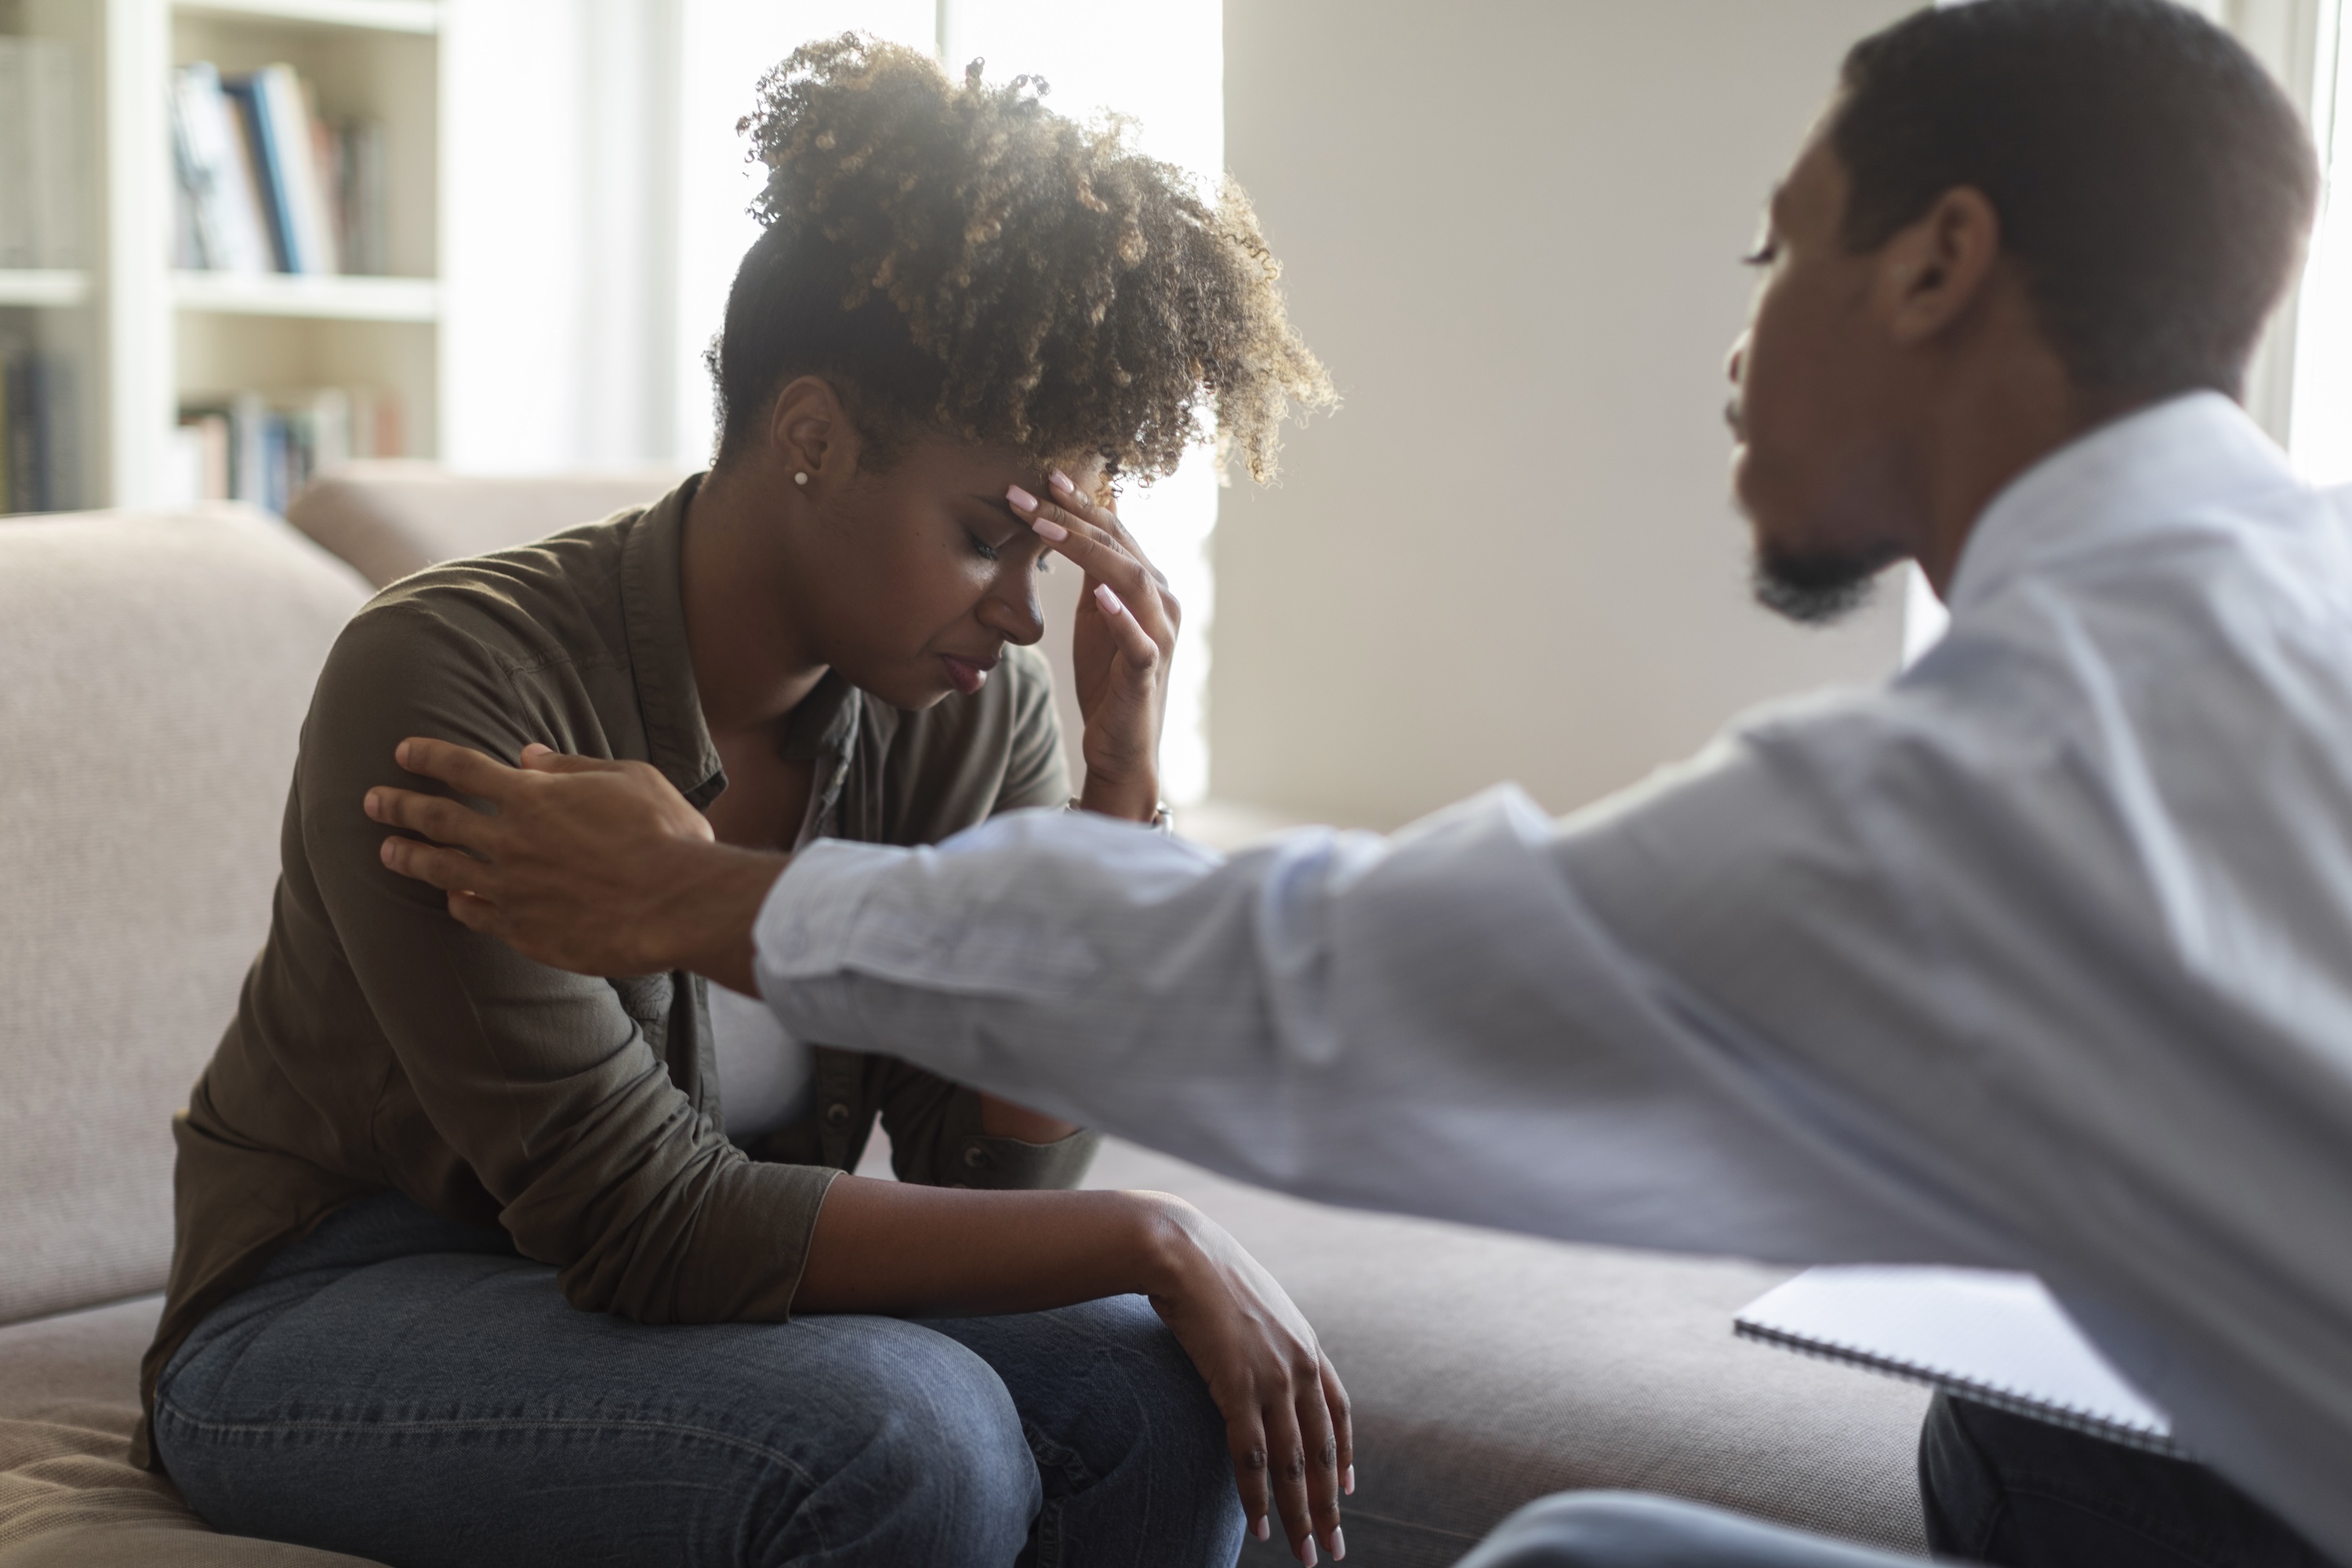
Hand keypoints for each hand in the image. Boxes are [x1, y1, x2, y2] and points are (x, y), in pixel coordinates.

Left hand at [363, 738, 783, 989]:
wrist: (677, 905)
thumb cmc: (665, 836)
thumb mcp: (630, 778)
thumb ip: (573, 766)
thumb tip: (529, 755)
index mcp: (534, 797)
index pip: (462, 768)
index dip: (428, 757)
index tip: (402, 752)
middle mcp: (510, 842)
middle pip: (437, 819)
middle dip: (399, 806)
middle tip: (371, 801)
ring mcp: (512, 890)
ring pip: (443, 870)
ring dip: (410, 857)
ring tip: (387, 851)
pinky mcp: (524, 931)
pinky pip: (475, 914)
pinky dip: (457, 902)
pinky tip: (449, 898)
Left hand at [1006, 472, 1179, 822]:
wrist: (1121, 746)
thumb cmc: (1106, 680)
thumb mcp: (1094, 617)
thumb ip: (1091, 575)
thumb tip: (1067, 527)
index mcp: (1147, 585)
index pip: (1114, 531)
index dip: (1080, 502)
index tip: (1042, 477)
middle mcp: (1163, 602)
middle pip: (1119, 544)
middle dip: (1072, 515)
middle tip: (1026, 494)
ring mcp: (1160, 635)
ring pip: (1130, 578)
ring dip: (1087, 550)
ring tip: (1046, 529)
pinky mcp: (1148, 671)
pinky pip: (1140, 640)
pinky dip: (1120, 616)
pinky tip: (1098, 593)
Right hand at [1142, 1196, 1353, 1562]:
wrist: (1181, 1250)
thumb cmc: (1206, 1272)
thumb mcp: (1253, 1304)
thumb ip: (1264, 1337)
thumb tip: (1253, 1352)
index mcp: (1307, 1344)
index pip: (1339, 1412)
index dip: (1345, 1455)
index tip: (1348, 1490)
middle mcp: (1300, 1365)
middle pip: (1323, 1450)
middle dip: (1329, 1506)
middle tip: (1333, 1547)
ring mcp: (1272, 1377)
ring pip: (1294, 1464)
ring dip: (1301, 1514)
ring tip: (1306, 1554)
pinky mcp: (1237, 1387)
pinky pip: (1251, 1457)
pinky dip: (1257, 1497)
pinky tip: (1262, 1527)